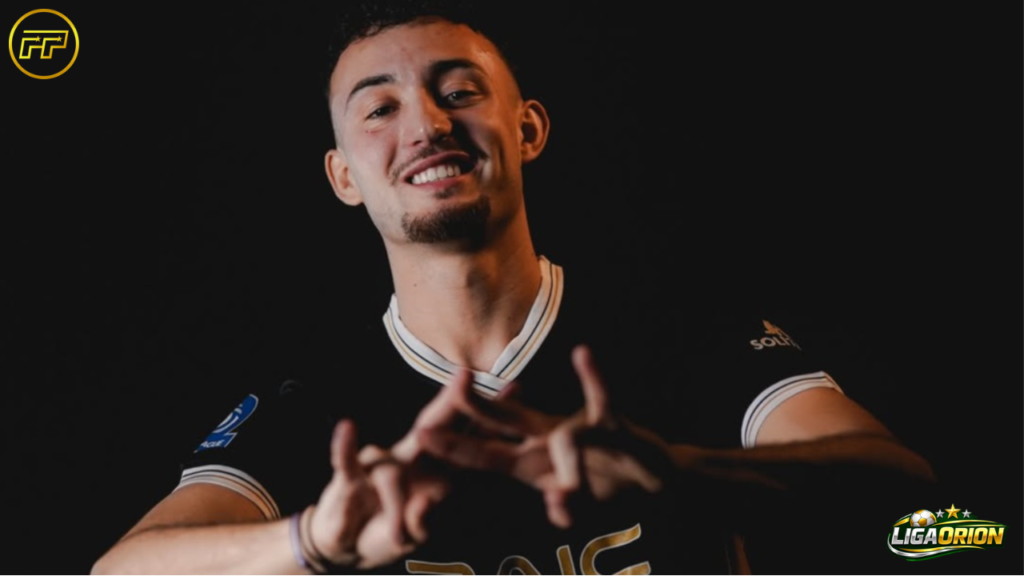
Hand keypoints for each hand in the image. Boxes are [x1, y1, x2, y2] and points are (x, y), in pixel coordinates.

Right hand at [306, 374, 469, 569]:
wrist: (346, 542)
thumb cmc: (388, 527)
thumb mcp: (411, 529)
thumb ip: (420, 522)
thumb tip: (423, 516)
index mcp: (431, 470)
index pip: (464, 438)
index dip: (488, 415)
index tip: (516, 388)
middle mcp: (408, 458)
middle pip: (435, 425)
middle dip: (453, 403)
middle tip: (468, 375)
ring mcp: (379, 465)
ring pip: (400, 454)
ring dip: (414, 448)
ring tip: (423, 440)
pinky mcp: (347, 480)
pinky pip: (347, 463)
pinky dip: (345, 447)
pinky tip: (347, 429)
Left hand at [416, 345, 673, 527]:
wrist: (652, 479)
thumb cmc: (605, 484)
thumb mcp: (577, 501)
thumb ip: (566, 505)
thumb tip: (559, 512)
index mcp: (530, 459)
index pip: (484, 452)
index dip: (455, 444)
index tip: (422, 434)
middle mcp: (547, 437)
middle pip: (506, 419)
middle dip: (479, 405)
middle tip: (454, 383)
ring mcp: (578, 428)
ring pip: (560, 435)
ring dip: (570, 475)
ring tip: (570, 500)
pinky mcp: (612, 424)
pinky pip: (601, 399)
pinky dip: (592, 377)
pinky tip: (581, 355)